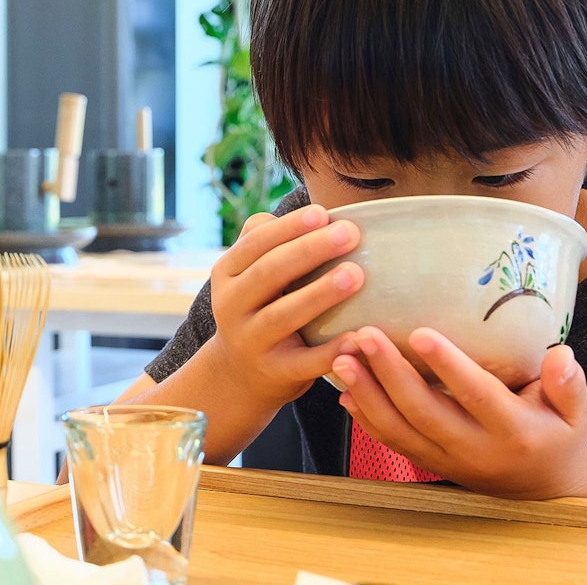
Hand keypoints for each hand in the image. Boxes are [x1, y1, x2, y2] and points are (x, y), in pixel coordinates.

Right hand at [206, 204, 365, 408]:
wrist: (238, 375)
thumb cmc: (259, 307)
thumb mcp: (248, 274)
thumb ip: (269, 241)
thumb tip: (313, 211)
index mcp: (228, 273)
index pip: (256, 244)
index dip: (289, 227)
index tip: (323, 213)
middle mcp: (232, 306)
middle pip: (269, 274)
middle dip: (309, 251)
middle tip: (350, 233)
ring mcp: (251, 342)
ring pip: (283, 316)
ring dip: (319, 294)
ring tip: (355, 275)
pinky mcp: (274, 373)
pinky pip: (305, 363)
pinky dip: (331, 352)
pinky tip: (358, 337)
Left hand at [331, 327, 586, 500]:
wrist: (543, 492)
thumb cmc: (556, 436)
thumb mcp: (574, 413)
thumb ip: (568, 384)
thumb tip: (560, 355)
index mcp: (513, 430)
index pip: (476, 395)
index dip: (448, 366)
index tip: (420, 333)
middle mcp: (474, 449)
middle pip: (424, 412)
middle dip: (390, 373)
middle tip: (365, 336)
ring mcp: (446, 460)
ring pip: (399, 430)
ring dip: (366, 394)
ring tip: (343, 358)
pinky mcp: (428, 464)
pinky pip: (391, 443)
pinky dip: (365, 418)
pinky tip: (344, 390)